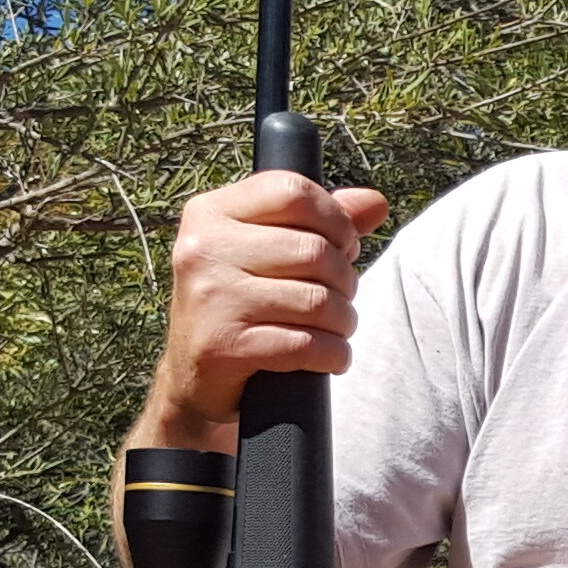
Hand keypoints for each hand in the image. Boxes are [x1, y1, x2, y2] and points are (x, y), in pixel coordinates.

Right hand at [136, 168, 392, 444]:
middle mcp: (203, 249)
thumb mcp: (267, 250)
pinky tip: (333, 356)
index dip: (335, 218)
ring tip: (340, 326)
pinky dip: (334, 354)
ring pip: (316, 300)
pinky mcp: (222, 346)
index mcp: (210, 213)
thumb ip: (320, 221)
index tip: (343, 244)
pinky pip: (305, 345)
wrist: (193, 375)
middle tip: (343, 295)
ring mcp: (210, 298)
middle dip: (345, 278)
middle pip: (313, 250)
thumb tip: (375, 202)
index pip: (292, 192)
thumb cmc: (240, 301)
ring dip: (344, 320)